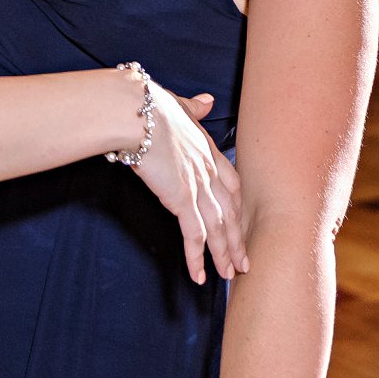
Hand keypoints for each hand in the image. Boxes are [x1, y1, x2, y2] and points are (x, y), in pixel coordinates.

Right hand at [125, 78, 247, 285]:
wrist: (135, 112)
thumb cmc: (149, 106)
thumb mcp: (177, 104)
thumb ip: (194, 107)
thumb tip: (207, 101)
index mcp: (207, 150)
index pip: (232, 185)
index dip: (238, 208)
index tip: (240, 225)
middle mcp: (208, 170)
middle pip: (230, 213)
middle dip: (237, 241)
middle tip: (243, 263)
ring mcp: (197, 186)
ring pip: (217, 229)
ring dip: (223, 255)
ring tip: (227, 276)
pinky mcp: (181, 198)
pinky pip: (194, 236)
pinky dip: (197, 258)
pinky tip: (198, 275)